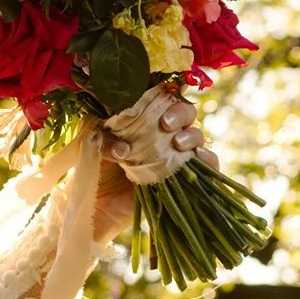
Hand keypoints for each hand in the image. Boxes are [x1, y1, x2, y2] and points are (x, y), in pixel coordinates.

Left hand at [92, 94, 216, 242]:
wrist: (97, 206)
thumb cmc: (94, 168)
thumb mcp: (92, 147)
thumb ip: (104, 140)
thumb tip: (125, 149)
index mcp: (142, 117)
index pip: (163, 97)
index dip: (168, 91)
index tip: (162, 94)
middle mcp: (162, 133)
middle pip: (185, 112)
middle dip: (180, 112)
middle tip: (166, 124)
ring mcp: (174, 154)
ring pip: (197, 134)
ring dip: (192, 135)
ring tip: (178, 143)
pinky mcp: (184, 176)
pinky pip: (206, 163)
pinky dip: (207, 158)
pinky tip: (197, 157)